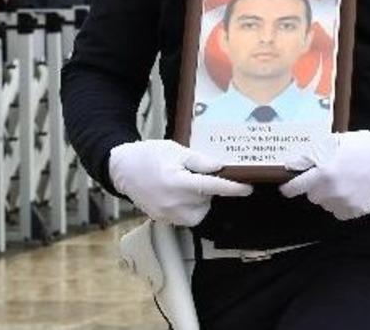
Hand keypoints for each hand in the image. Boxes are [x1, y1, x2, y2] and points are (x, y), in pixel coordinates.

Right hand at [109, 140, 252, 226]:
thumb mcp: (176, 150)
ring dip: (201, 201)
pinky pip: (186, 218)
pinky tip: (181, 194)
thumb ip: (200, 161)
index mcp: (178, 182)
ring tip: (188, 185)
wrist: (122, 169)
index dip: (232, 188)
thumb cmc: (150, 155)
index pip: (212, 187)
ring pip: (198, 213)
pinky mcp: (162, 220)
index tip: (247, 188)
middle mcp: (173, 202)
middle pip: (206, 201)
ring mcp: (166, 214)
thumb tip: (220, 167)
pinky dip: (190, 208)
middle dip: (209, 190)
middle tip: (199, 176)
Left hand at [280, 130, 369, 220]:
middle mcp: (332, 192)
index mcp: (323, 173)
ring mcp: (345, 204)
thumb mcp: (332, 142)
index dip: (289, 187)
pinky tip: (353, 190)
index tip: (289, 187)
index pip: (295, 188)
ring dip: (330, 196)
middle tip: (329, 174)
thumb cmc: (361, 145)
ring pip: (326, 205)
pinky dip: (343, 203)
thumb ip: (308, 156)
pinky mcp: (357, 211)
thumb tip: (289, 166)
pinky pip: (341, 211)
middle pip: (312, 196)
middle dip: (316, 187)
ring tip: (345, 181)